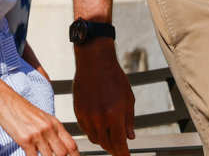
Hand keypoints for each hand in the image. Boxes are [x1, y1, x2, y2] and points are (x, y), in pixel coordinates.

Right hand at [0, 85, 78, 155]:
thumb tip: (57, 145)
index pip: (72, 144)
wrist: (4, 99)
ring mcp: (37, 134)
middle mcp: (48, 128)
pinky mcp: (25, 139)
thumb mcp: (41, 117)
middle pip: (64, 153)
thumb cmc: (20, 108)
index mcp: (54, 123)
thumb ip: (51, 130)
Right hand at [72, 40, 134, 155]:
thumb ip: (129, 120)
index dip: (123, 155)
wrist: (94, 62)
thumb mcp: (128, 99)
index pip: (119, 144)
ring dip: (104, 142)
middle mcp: (99, 119)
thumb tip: (130, 138)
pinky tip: (100, 128)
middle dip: (115, 149)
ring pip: (95, 139)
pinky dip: (94, 133)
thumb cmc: (114, 78)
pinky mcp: (78, 112)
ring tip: (111, 138)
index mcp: (114, 115)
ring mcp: (87, 116)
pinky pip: (86, 130)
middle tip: (120, 150)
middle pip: (107, 145)